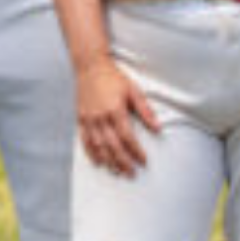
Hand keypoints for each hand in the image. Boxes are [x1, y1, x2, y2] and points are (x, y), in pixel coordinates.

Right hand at [75, 56, 158, 175]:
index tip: (144, 161)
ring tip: (117, 172)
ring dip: (109, 161)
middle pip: (113, 146)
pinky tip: (98, 162)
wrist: (90, 67)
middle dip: (123, 162)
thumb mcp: (134, 90)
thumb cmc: (113, 77)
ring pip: (99, 146)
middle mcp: (100, 117)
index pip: (127, 137)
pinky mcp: (81, 119)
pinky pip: (85, 140)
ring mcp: (89, 119)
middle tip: (132, 174)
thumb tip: (158, 128)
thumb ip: (145, 111)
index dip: (136, 151)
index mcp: (115, 110)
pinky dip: (91, 153)